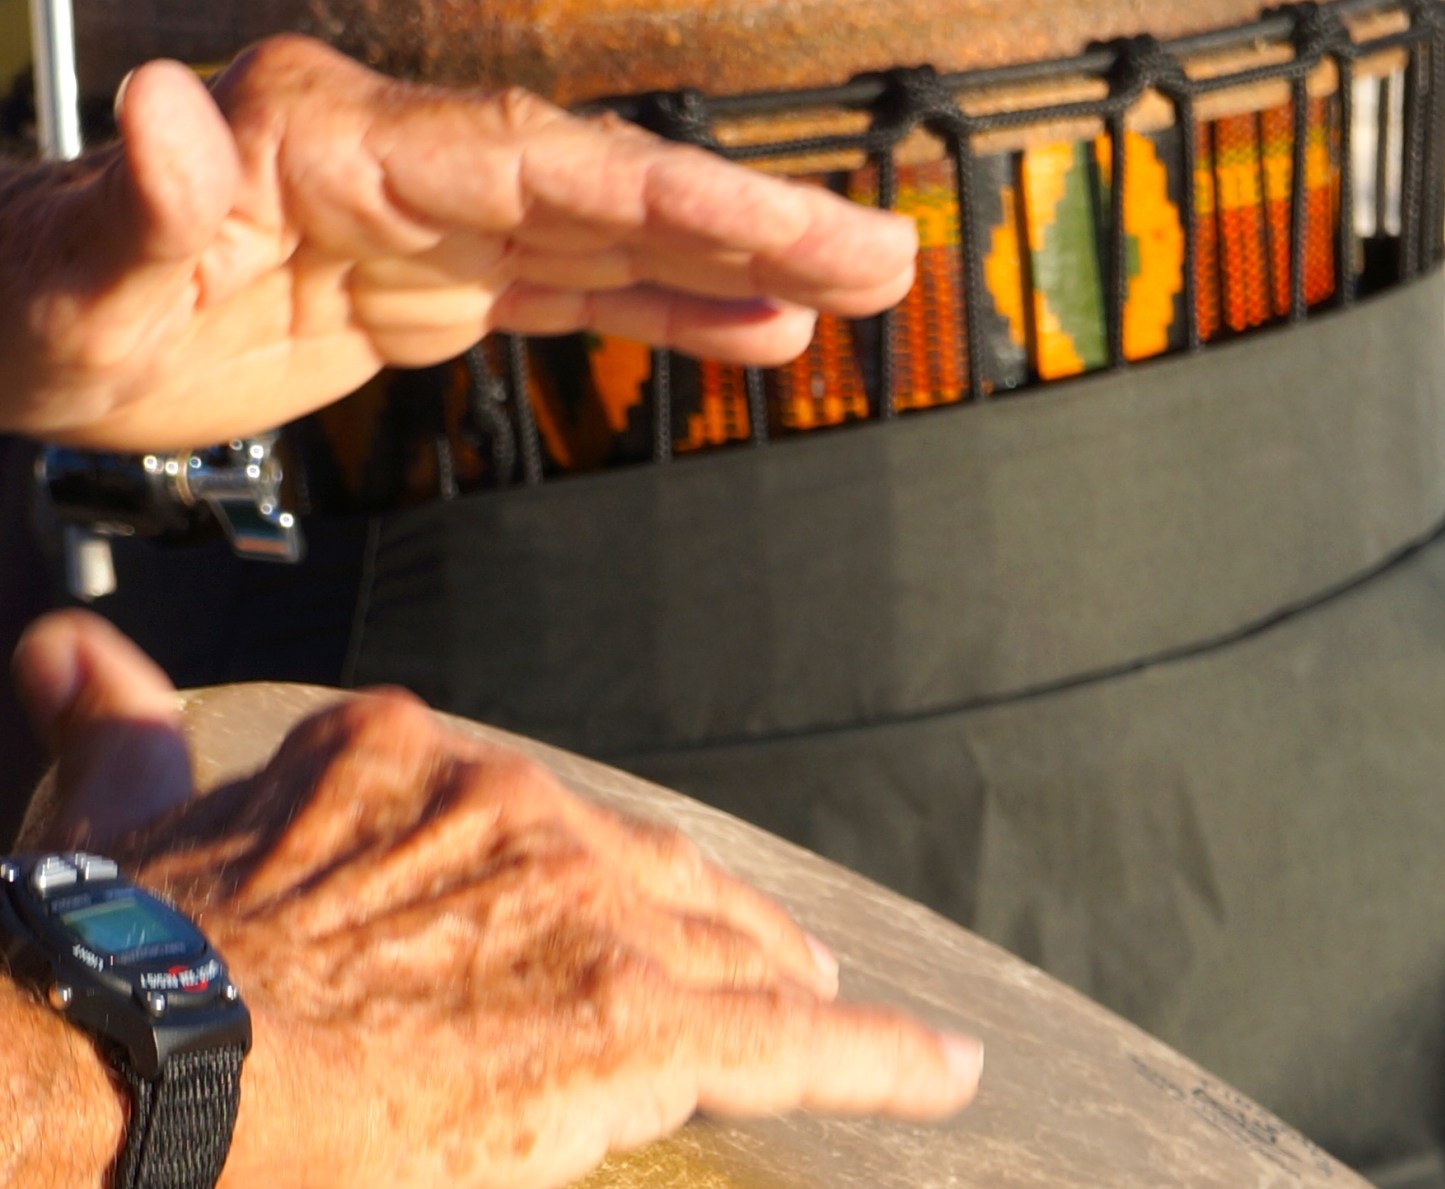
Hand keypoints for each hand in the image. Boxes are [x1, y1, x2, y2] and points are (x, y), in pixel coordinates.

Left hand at [0, 36, 916, 449]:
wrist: (29, 332)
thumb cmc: (39, 300)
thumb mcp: (70, 274)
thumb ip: (134, 205)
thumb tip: (179, 122)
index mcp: (330, 148)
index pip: (536, 165)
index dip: (667, 200)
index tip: (782, 231)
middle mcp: (402, 170)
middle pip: (608, 190)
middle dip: (749, 225)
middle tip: (881, 256)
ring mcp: (427, 230)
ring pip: (610, 242)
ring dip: (732, 268)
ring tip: (851, 292)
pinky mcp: (430, 290)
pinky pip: (568, 297)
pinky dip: (660, 314)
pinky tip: (744, 332)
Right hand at [14, 614, 980, 1188]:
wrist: (169, 1048)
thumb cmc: (152, 950)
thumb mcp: (144, 814)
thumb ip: (133, 733)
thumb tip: (75, 654)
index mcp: (422, 764)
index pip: (541, 819)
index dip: (584, 869)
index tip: (596, 898)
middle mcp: (527, 816)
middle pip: (656, 871)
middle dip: (709, 917)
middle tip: (761, 959)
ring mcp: (597, 914)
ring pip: (728, 945)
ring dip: (780, 977)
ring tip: (827, 1005)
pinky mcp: (646, 1019)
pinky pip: (796, 1044)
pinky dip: (878, 1058)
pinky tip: (940, 1073)